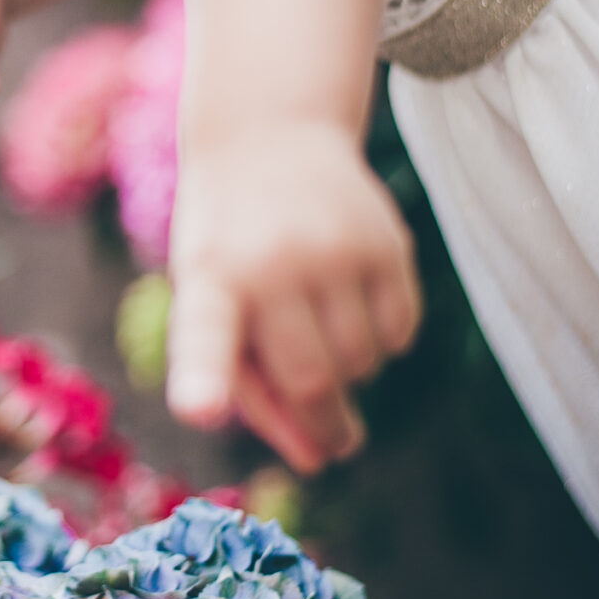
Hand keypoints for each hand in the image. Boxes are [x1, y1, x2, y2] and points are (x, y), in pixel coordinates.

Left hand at [165, 123, 420, 471]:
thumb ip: (252, 388)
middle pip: (313, 381)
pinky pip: (399, 333)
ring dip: (350, 372)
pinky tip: (351, 303)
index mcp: (209, 279)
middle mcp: (271, 261)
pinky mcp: (387, 242)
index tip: (200, 410)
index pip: (204, 332)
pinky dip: (382, 341)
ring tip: (321, 331)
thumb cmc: (229, 247)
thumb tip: (315, 461)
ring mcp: (335, 248)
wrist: (268, 138)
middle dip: (326, 426)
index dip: (205, 379)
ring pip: (363, 363)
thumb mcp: (212, 306)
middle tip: (335, 443)